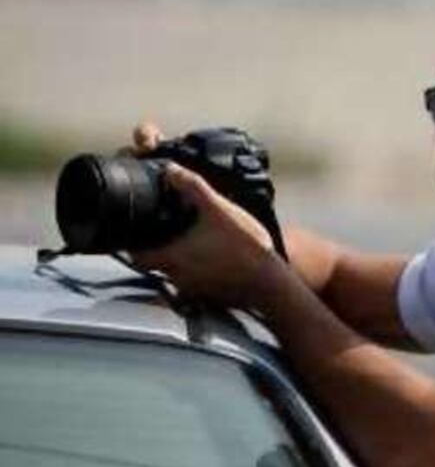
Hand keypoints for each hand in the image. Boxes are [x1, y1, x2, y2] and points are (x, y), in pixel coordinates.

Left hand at [133, 162, 283, 309]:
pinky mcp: (209, 296)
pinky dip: (198, 268)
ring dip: (179, 258)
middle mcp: (177, 277)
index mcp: (171, 257)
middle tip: (167, 230)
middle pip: (153, 263)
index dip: (132, 241)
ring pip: (174, 272)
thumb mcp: (218, 209)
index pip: (134, 254)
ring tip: (194, 240)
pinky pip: (195, 281)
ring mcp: (193, 290)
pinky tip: (214, 257)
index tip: (137, 228)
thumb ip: (192, 186)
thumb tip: (171, 170)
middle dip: (158, 246)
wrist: (270, 283)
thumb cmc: (244, 249)